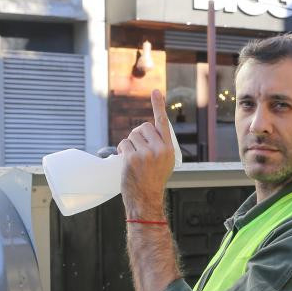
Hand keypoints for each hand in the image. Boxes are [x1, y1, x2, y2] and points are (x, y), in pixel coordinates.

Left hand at [118, 88, 175, 218]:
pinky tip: (126, 162)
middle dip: (137, 135)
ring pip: (132, 136)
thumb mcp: (164, 163)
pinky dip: (122, 151)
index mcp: (169, 149)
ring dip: (129, 144)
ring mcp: (146, 154)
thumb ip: (159, 147)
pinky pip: (123, 144)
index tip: (155, 91)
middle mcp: (160, 149)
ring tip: (134, 159)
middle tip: (138, 149)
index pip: (163, 123)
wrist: (146, 199)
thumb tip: (146, 131)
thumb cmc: (153, 182)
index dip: (158, 105)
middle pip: (143, 127)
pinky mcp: (132, 158)